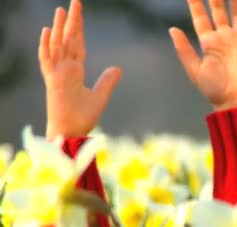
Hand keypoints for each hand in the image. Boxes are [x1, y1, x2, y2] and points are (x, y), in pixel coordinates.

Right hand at [40, 0, 121, 138]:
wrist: (71, 133)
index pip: (78, 45)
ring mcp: (57, 74)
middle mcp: (65, 69)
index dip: (79, 29)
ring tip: (62, 10)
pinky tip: (48, 31)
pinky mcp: (52, 81)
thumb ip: (107, 82)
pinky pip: (48, 61)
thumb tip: (118, 68)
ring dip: (60, 28)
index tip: (79, 13)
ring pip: (58, 45)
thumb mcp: (100, 96)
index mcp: (75, 71)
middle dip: (72, 22)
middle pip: (68, 40)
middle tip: (74, 2)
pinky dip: (47, 46)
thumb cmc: (82, 118)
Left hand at [169, 0, 236, 110]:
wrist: (236, 101)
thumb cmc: (213, 90)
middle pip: (218, 11)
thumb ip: (184, 50)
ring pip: (236, 14)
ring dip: (233, 0)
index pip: (200, 17)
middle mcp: (223, 38)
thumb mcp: (195, 70)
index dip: (195, 3)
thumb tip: (172, 29)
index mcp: (207, 43)